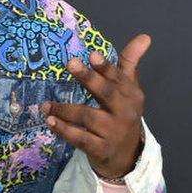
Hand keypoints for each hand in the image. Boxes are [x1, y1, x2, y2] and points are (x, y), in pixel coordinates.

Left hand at [40, 34, 150, 178]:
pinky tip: (50, 121)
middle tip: (70, 63)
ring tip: (46, 104)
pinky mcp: (101, 149)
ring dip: (65, 110)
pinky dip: (64, 130)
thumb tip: (145, 36)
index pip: (119, 79)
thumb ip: (129, 63)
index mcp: (131, 95)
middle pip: (106, 94)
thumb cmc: (121, 114)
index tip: (92, 55)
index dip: (106, 67)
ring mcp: (113, 132)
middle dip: (89, 79)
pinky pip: (81, 139)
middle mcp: (125, 113)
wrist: (126, 156)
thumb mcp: (128, 89)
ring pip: (88, 117)